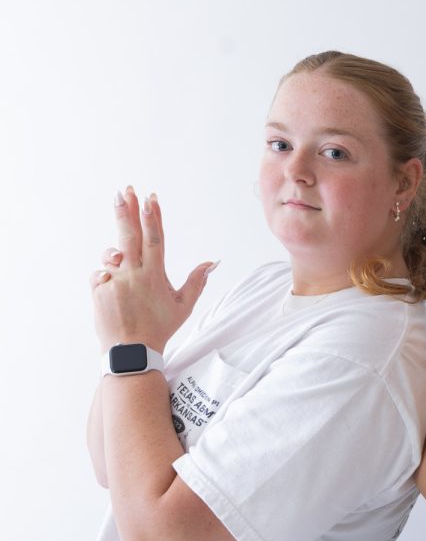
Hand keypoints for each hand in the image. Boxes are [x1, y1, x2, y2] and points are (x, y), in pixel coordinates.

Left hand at [91, 188, 214, 352]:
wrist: (131, 350)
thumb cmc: (160, 327)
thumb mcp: (183, 306)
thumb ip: (197, 281)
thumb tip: (212, 263)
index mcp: (154, 276)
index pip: (155, 240)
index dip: (153, 217)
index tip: (150, 198)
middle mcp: (133, 274)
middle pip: (130, 236)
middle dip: (127, 211)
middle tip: (124, 190)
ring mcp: (114, 281)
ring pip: (112, 255)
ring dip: (114, 250)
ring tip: (119, 259)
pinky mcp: (98, 289)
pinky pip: (99, 275)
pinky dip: (105, 277)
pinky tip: (111, 288)